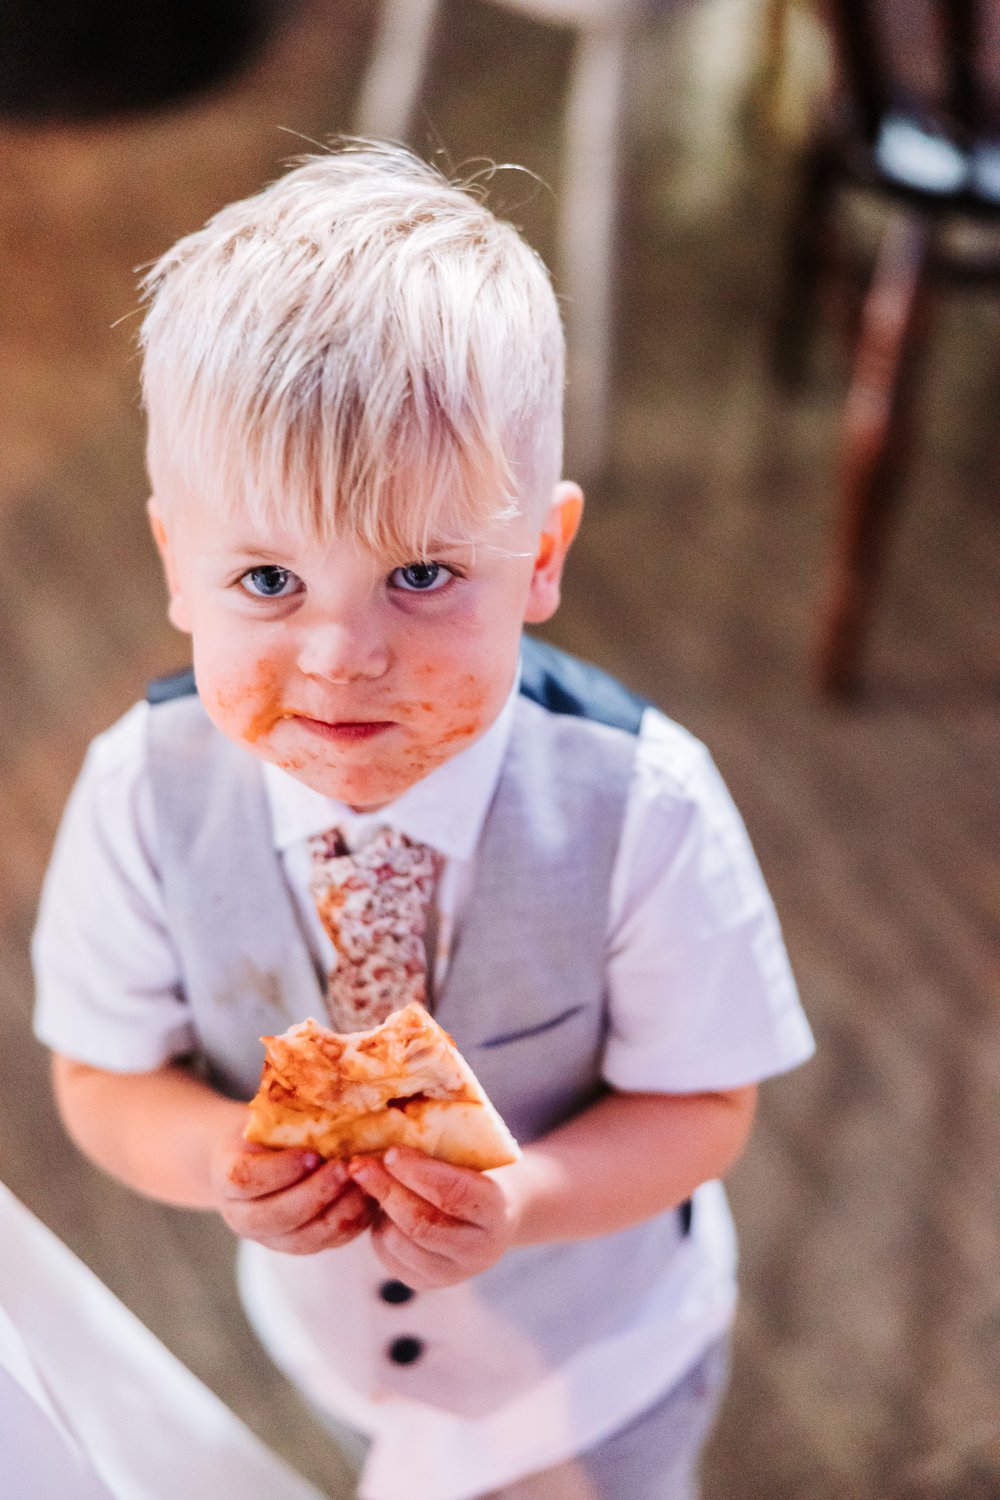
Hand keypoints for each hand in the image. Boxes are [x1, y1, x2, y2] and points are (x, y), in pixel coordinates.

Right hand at [210, 1123, 374, 1253]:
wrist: (253, 1162)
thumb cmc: (263, 1132)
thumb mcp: (262, 1118)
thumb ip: (281, 1116)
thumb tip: (322, 1089)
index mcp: (225, 1178)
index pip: (246, 1179)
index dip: (280, 1169)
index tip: (311, 1153)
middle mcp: (242, 1216)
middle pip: (275, 1216)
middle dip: (315, 1193)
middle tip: (344, 1168)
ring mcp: (270, 1238)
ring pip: (303, 1239)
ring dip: (338, 1212)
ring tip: (364, 1184)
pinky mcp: (299, 1245)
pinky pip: (326, 1244)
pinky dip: (351, 1223)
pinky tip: (369, 1198)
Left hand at [348, 1147, 517, 1289]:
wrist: (489, 1218)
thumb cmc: (476, 1174)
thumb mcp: (472, 1159)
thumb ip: (442, 1150)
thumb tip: (392, 1128)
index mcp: (497, 1211)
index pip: (456, 1194)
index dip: (420, 1173)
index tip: (391, 1151)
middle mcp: (479, 1250)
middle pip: (423, 1223)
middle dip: (387, 1190)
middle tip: (360, 1164)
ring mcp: (452, 1273)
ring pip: (401, 1241)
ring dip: (381, 1208)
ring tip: (374, 1181)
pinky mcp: (426, 1282)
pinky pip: (389, 1255)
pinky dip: (379, 1227)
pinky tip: (383, 1207)